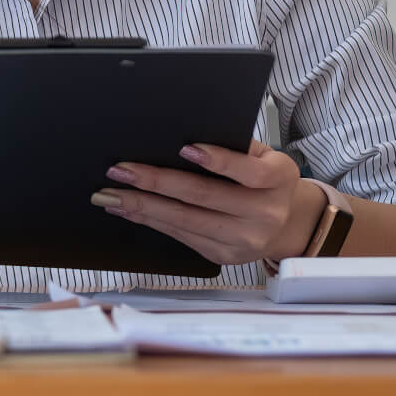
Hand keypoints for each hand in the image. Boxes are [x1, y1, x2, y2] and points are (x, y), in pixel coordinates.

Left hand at [93, 140, 321, 265]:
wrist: (284, 223)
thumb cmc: (263, 179)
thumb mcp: (262, 156)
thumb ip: (233, 148)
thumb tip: (179, 139)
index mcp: (279, 179)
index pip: (249, 171)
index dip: (217, 160)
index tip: (185, 149)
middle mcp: (266, 213)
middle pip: (204, 196)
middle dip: (157, 182)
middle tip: (121, 170)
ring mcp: (244, 239)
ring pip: (185, 220)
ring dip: (142, 205)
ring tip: (111, 192)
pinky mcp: (223, 256)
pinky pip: (180, 235)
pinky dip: (149, 220)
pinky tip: (127, 208)